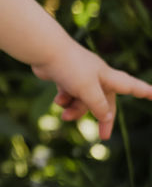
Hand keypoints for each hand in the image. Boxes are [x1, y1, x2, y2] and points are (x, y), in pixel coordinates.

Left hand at [32, 43, 151, 140]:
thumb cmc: (70, 67)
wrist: (44, 50)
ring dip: (75, 110)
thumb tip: (106, 117)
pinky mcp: (65, 76)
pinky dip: (65, 100)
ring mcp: (80, 75)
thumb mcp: (87, 90)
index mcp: (107, 77)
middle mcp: (96, 76)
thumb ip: (98, 106)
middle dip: (103, 118)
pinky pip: (70, 94)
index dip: (144, 92)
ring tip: (64, 116)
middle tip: (103, 137)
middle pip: (105, 101)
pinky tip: (58, 101)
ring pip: (84, 100)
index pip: (131, 86)